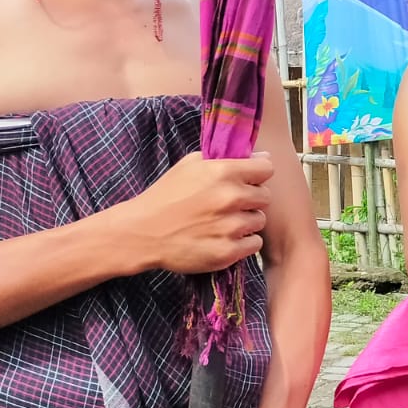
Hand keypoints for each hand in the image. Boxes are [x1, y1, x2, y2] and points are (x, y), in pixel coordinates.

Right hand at [113, 152, 274, 275]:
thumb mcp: (190, 165)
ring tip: (224, 223)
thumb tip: (263, 155)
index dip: (258, 174)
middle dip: (251, 199)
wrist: (141, 233)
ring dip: (247, 221)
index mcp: (223, 172)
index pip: (266, 168)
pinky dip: (244, 242)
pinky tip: (225, 238)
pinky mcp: (228, 252)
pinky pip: (255, 244)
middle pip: (265, 196)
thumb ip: (225, 158)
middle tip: (231, 205)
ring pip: (260, 220)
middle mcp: (231, 198)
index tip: (248, 180)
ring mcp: (231, 226)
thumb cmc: (165, 196)